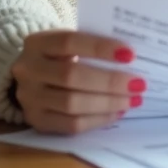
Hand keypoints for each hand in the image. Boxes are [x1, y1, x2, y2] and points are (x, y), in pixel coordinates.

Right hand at [10, 30, 145, 133]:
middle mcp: (27, 69)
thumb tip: (131, 58)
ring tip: (133, 100)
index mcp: (37, 43)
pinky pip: (70, 125)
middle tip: (139, 84)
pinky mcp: (36, 121)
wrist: (31, 76)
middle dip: (110, 81)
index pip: (69, 42)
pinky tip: (117, 112)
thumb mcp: (70, 43)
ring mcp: (29, 98)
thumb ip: (92, 46)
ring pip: (72, 104)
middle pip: (71, 76)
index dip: (100, 48)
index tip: (130, 54)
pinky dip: (98, 120)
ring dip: (108, 103)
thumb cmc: (61, 55)